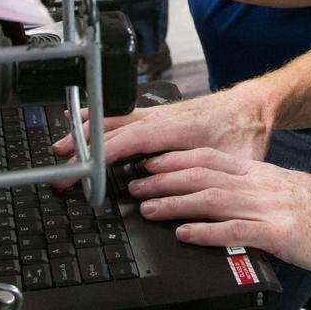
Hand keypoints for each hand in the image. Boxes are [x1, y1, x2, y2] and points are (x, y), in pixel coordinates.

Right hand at [50, 84, 274, 168]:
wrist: (252, 106)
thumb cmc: (244, 133)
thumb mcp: (234, 164)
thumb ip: (214, 181)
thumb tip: (198, 205)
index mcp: (176, 128)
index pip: (130, 139)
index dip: (102, 154)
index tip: (82, 169)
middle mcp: (161, 117)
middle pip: (113, 128)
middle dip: (83, 146)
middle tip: (58, 164)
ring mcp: (157, 113)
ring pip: (114, 119)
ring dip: (85, 131)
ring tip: (60, 145)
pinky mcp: (157, 114)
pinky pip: (121, 114)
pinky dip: (99, 119)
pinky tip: (83, 122)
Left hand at [129, 149, 310, 277]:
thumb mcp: (284, 194)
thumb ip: (254, 193)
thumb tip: (222, 199)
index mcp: (260, 174)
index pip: (210, 158)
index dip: (176, 159)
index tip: (150, 161)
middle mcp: (260, 185)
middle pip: (203, 175)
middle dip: (165, 177)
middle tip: (135, 182)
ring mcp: (268, 207)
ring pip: (212, 199)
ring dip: (175, 202)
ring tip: (147, 206)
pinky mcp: (277, 233)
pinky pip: (234, 231)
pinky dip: (205, 232)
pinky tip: (183, 234)